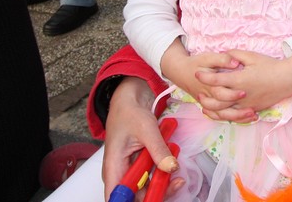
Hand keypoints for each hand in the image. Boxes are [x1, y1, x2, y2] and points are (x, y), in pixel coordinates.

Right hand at [100, 77, 178, 200]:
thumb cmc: (130, 113)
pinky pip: (152, 179)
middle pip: (135, 197)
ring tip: (177, 175)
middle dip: (156, 193)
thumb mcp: (146, 129)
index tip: (152, 197)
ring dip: (163, 185)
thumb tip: (171, 167)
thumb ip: (158, 149)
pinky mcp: (140, 167)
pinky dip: (164, 175)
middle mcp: (120, 173)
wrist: (131, 101)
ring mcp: (131, 171)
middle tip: (175, 183)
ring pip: (146, 190)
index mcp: (113, 167)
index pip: (116, 197)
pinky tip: (172, 166)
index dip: (130, 201)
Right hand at [159, 41, 247, 113]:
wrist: (181, 72)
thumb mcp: (208, 57)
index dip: (232, 94)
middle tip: (253, 109)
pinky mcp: (210, 106)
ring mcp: (208, 103)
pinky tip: (245, 118)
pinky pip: (220, 117)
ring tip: (253, 116)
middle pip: (223, 108)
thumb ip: (222, 59)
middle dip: (238, 110)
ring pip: (222, 115)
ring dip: (237, 117)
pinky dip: (232, 119)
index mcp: (209, 85)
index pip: (220, 93)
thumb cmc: (196, 63)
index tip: (244, 92)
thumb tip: (236, 62)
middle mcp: (208, 97)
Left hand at [195, 49, 291, 113]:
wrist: (287, 80)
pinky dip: (224, 115)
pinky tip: (219, 113)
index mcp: (239, 80)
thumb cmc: (270, 66)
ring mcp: (246, 104)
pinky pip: (235, 116)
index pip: (217, 80)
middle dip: (205, 96)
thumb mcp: (252, 56)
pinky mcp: (251, 109)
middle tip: (198, 92)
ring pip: (224, 111)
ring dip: (212, 109)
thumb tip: (224, 54)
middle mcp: (240, 95)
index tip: (197, 73)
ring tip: (205, 104)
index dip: (205, 76)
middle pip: (217, 100)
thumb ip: (235, 55)